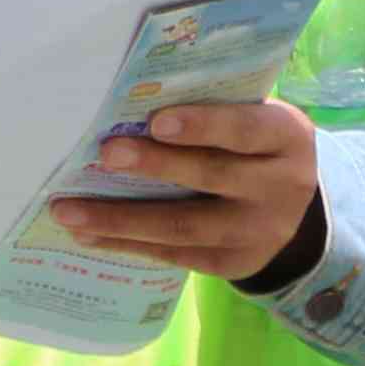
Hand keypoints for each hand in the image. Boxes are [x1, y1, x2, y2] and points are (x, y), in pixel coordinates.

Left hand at [53, 94, 325, 285]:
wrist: (295, 211)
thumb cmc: (255, 145)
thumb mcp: (255, 118)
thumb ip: (214, 108)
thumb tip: (130, 102)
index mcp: (286, 137)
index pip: (245, 129)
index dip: (202, 125)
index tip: (155, 120)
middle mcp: (281, 187)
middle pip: (212, 176)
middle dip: (155, 165)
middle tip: (105, 154)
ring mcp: (259, 232)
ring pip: (184, 226)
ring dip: (121, 219)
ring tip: (69, 211)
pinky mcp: (233, 263)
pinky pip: (175, 254)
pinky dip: (128, 244)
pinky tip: (88, 236)